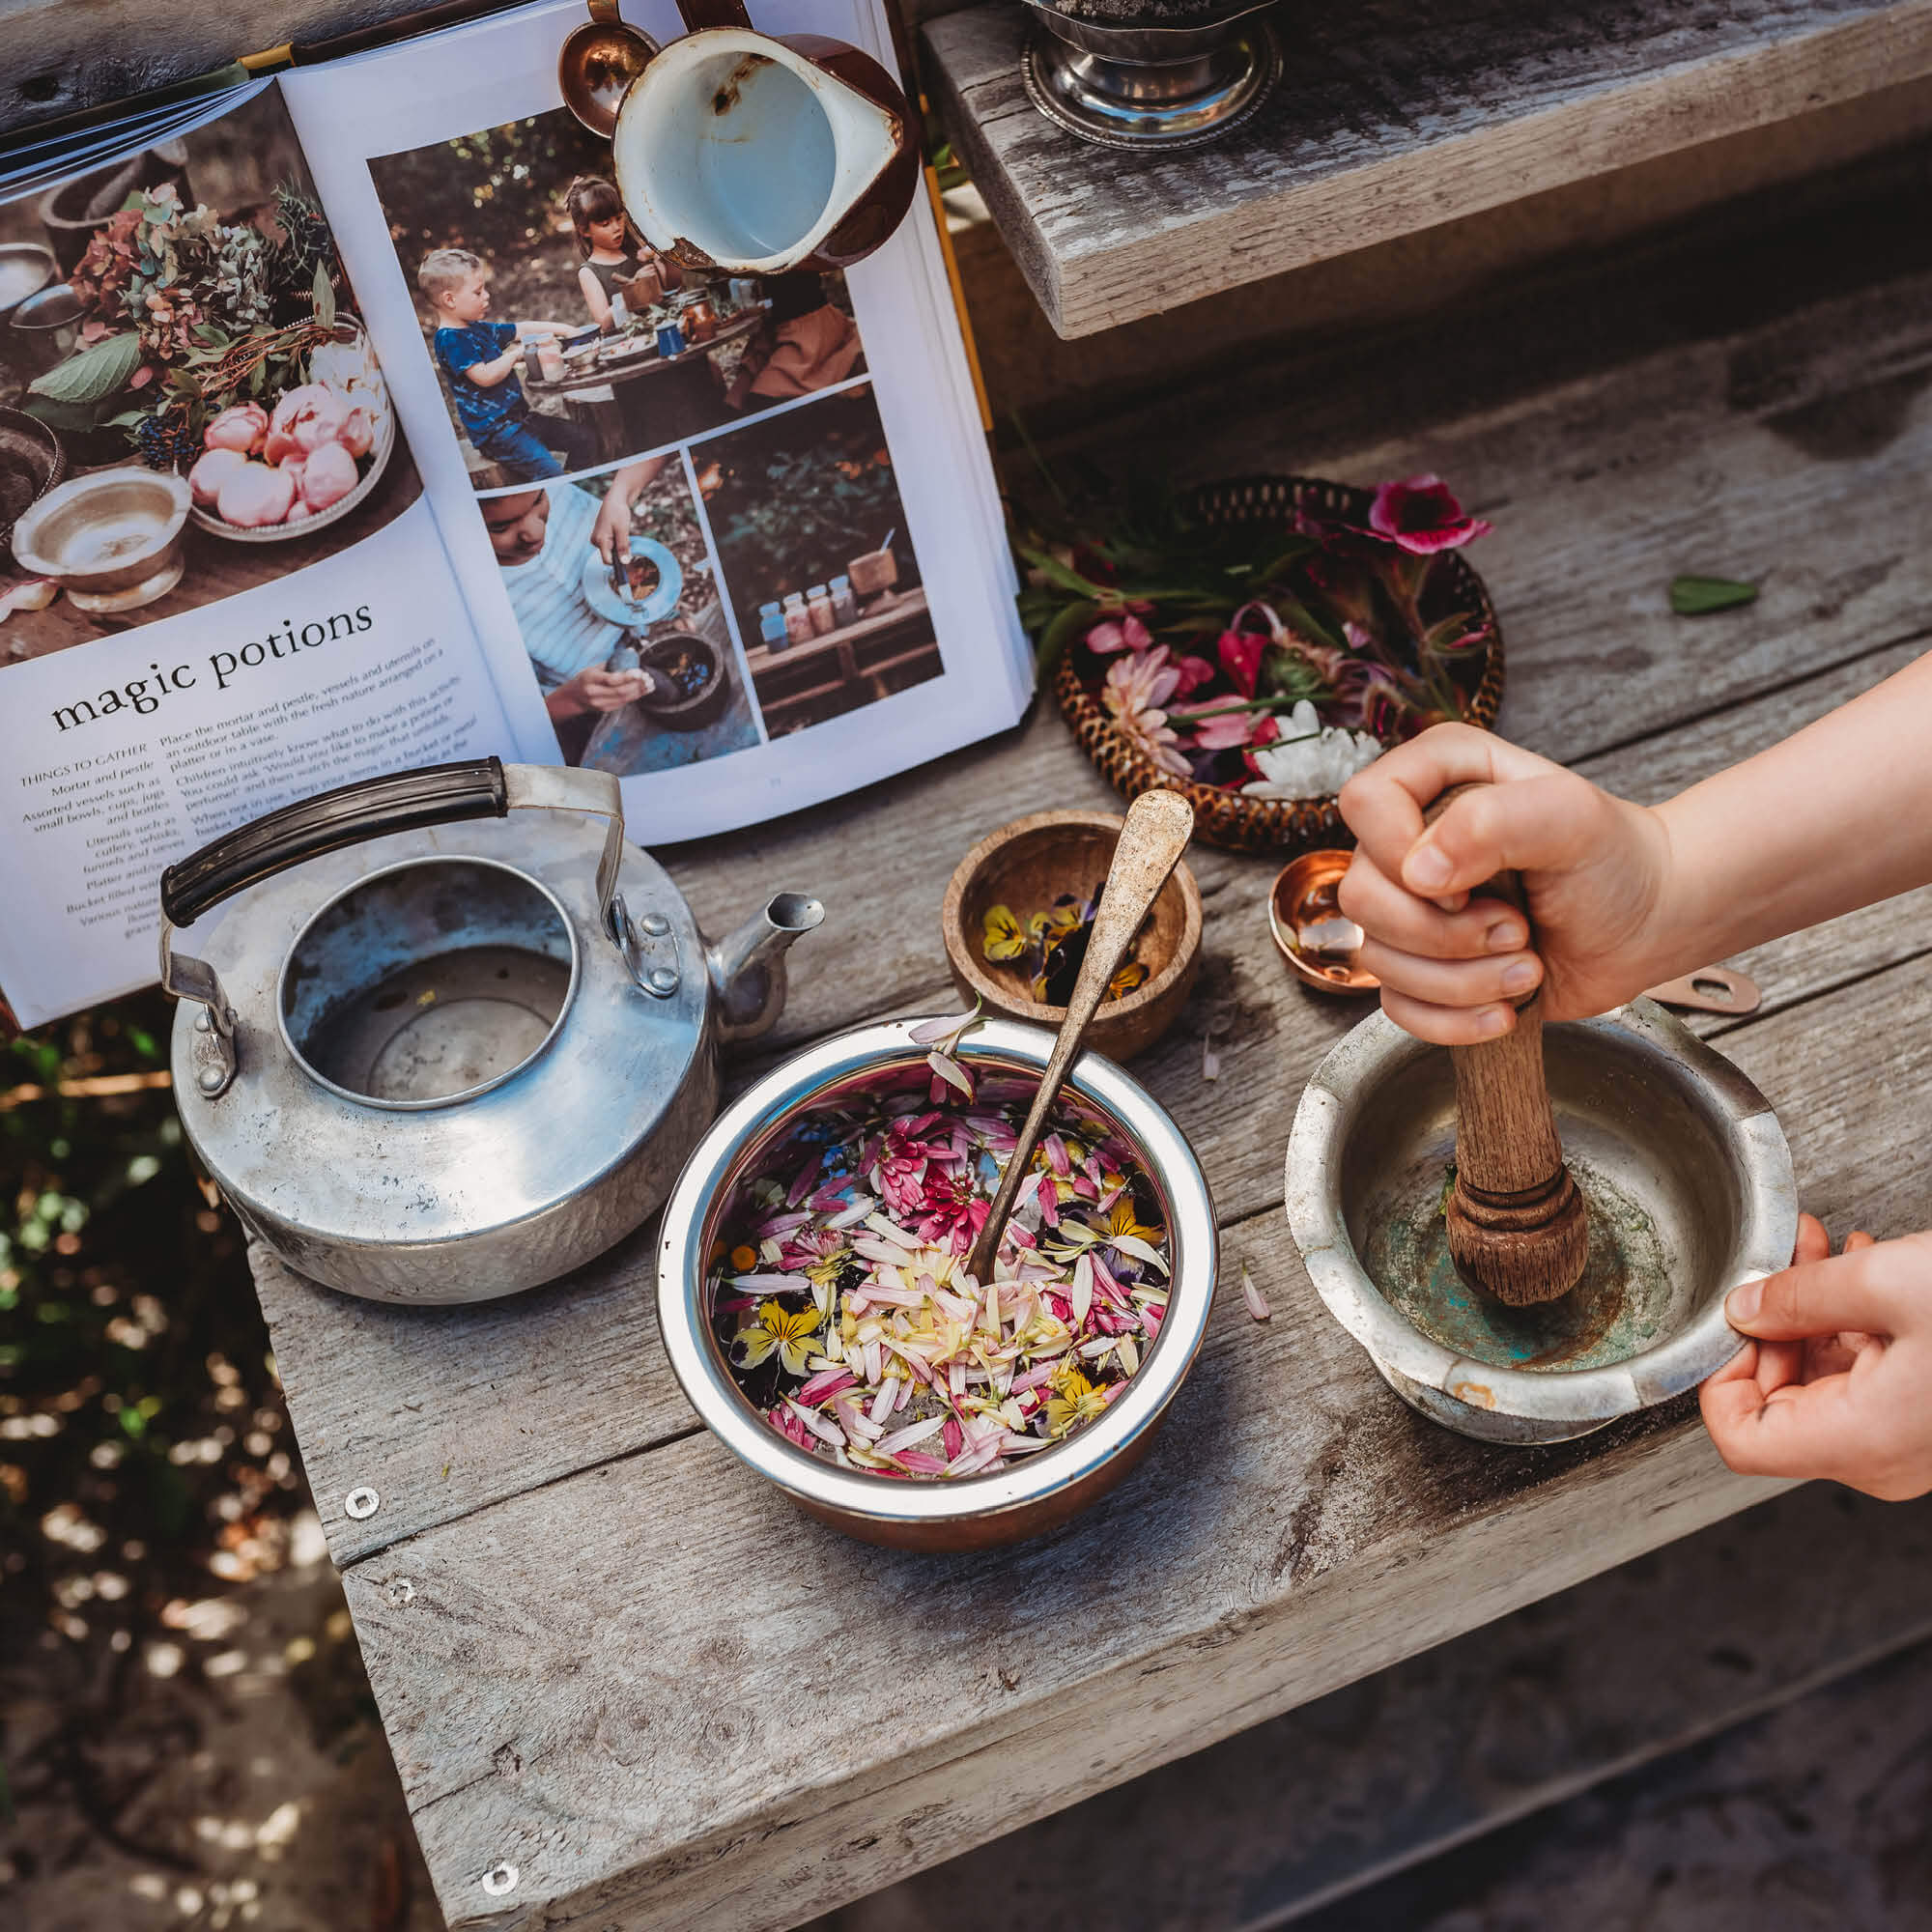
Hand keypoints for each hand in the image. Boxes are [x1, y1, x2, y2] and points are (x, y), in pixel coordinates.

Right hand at [545, 667, 648, 719]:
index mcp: (590, 679)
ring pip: (624, 698)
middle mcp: (594, 693)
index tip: (639, 672)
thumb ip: (612, 662)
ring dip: (639, 691)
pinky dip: (635, 696)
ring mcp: (600, 703)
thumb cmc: (585, 678)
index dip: (627, 677)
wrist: (574, 697)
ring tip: (650, 684)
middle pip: (620, 691)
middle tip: (647, 678)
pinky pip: (623, 703)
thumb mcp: (593, 667)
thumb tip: (630, 651)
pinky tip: (644, 690)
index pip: (611, 680)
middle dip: (636, 685)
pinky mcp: (606, 709)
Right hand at [591, 492, 632, 565]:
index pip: (607, 561)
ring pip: (611, 551)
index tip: (628, 560)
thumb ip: (623, 547)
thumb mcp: (623, 530)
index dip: (618, 562)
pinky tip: (618, 531)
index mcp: (600, 540)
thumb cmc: (618, 512)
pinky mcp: (600, 536)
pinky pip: (610, 545)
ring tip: (621, 532)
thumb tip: (624, 562)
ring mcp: (597, 539)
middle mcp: (595, 541)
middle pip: (610, 556)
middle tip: (625, 538)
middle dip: (619, 551)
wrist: (615, 499)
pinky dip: (616, 542)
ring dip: (619, 546)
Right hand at [1336, 722, 1673, 1043]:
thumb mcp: (1571, 818)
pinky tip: (1504, 1009)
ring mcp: (1412, 906)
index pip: (1365, 802)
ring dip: (1460, 981)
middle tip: (1515, 931)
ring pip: (1378, 959)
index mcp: (1437, 777)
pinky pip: (1397, 1006)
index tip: (1464, 886)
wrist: (1648, 922)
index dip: (1397, 852)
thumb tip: (1419, 872)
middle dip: (1442, 934)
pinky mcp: (1423, 965)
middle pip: (1361, 896)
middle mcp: (1412, 839)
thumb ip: (1493, 823)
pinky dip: (1452, 1020)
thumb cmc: (1616, 860)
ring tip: (1527, 967)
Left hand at [1700, 1214, 1931, 1500]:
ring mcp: (1904, 1441)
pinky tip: (1855, 1271)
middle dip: (1768, 1322)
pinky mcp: (1924, 1417)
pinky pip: (1862, 1376)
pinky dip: (1847, 1323)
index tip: (1732, 1318)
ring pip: (1819, 1382)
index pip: (1740, 1440)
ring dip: (1807, 1311)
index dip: (1720, 1374)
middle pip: (1776, 1403)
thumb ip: (1800, 1297)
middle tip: (1778, 1259)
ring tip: (1817, 1249)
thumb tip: (1742, 1306)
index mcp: (1862, 1441)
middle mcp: (1880, 1457)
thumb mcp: (1890, 1284)